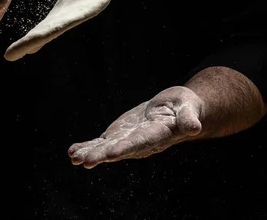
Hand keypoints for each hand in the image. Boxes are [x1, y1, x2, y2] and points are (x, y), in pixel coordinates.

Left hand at [68, 86, 204, 168]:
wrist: (175, 110)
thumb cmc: (184, 106)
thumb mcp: (188, 107)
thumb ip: (188, 118)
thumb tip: (194, 128)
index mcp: (157, 135)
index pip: (140, 142)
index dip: (126, 147)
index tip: (112, 153)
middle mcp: (140, 143)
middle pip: (120, 149)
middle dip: (102, 155)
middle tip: (86, 161)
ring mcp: (128, 141)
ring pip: (107, 149)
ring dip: (91, 153)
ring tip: (75, 158)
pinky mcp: (119, 137)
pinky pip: (102, 144)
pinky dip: (87, 147)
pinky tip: (73, 153)